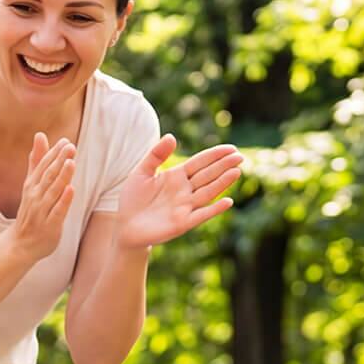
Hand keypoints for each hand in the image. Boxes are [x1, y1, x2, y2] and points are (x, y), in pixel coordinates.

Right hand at [8, 132, 76, 261]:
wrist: (20, 244)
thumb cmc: (31, 212)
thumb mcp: (31, 184)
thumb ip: (37, 161)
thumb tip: (40, 135)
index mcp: (31, 186)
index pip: (43, 166)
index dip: (53, 154)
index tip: (65, 141)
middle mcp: (35, 197)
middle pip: (48, 176)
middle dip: (59, 161)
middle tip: (70, 147)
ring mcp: (41, 212)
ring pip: (53, 192)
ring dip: (62, 177)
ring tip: (71, 162)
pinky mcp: (50, 226)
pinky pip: (57, 212)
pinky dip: (63, 201)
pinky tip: (71, 189)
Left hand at [113, 134, 241, 250]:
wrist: (124, 226)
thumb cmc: (133, 199)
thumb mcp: (141, 172)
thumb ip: (156, 154)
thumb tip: (172, 136)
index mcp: (177, 176)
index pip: (200, 162)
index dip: (215, 155)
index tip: (231, 148)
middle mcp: (185, 190)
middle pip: (208, 175)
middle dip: (223, 166)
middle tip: (239, 157)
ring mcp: (185, 207)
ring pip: (208, 192)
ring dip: (222, 183)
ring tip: (236, 171)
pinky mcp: (182, 223)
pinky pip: (201, 215)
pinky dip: (214, 210)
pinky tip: (228, 202)